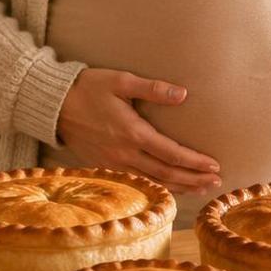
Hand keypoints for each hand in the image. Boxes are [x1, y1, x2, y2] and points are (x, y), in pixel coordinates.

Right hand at [56, 68, 220, 193]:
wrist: (53, 106)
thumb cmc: (89, 88)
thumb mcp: (122, 81)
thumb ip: (153, 89)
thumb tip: (183, 94)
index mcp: (132, 133)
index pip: (171, 154)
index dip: (195, 162)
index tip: (215, 165)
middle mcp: (125, 154)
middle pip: (166, 174)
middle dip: (193, 179)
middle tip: (216, 182)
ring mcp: (114, 163)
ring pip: (153, 182)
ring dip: (179, 187)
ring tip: (201, 188)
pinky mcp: (106, 166)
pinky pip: (137, 183)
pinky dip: (158, 188)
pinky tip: (170, 188)